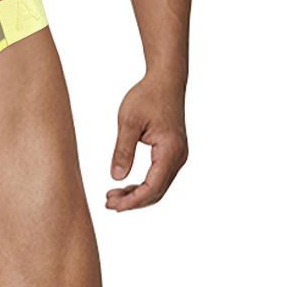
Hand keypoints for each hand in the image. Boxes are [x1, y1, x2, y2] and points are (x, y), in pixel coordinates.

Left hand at [107, 72, 187, 211]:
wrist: (166, 80)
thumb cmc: (147, 96)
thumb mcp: (129, 122)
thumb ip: (123, 151)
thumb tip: (115, 178)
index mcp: (170, 151)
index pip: (153, 187)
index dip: (133, 201)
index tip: (113, 206)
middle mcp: (178, 157)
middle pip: (157, 191)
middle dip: (133, 201)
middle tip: (108, 204)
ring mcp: (178, 155)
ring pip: (158, 186)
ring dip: (137, 194)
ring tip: (112, 197)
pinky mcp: (172, 152)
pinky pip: (159, 176)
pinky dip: (142, 184)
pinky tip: (124, 185)